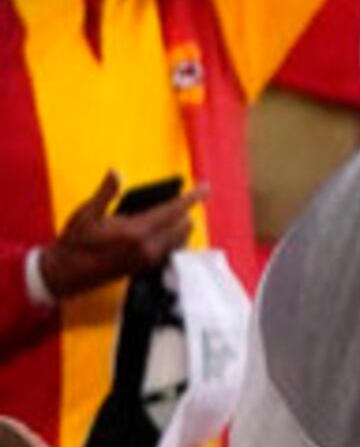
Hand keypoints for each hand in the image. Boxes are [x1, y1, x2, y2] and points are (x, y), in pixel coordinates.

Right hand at [37, 172, 198, 298]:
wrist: (67, 273)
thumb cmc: (75, 242)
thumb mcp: (86, 214)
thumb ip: (105, 193)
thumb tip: (116, 173)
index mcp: (135, 232)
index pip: (172, 211)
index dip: (191, 197)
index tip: (205, 187)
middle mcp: (148, 248)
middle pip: (183, 225)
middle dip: (184, 210)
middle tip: (178, 199)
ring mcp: (149, 260)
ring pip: (180, 239)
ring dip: (181, 225)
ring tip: (172, 214)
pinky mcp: (147, 268)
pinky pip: (172, 251)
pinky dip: (175, 239)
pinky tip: (166, 232)